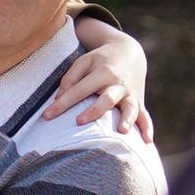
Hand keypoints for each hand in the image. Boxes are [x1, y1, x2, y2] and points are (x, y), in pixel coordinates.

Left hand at [42, 24, 155, 141]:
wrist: (130, 52)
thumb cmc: (100, 60)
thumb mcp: (84, 62)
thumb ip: (70, 79)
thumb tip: (58, 99)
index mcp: (102, 72)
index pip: (80, 89)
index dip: (63, 103)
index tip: (47, 116)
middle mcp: (118, 84)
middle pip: (107, 99)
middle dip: (94, 110)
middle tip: (80, 121)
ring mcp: (130, 94)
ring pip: (130, 108)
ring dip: (127, 119)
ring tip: (122, 132)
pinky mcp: (139, 102)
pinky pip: (145, 117)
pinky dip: (147, 128)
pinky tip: (147, 142)